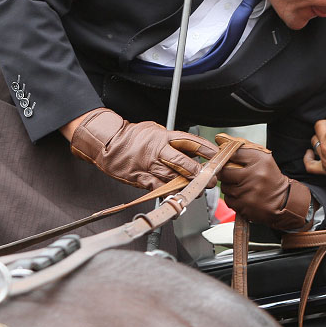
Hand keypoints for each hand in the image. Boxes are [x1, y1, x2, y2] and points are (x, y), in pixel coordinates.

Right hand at [70, 108, 217, 190]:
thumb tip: (192, 149)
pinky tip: (179, 195)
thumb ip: (173, 140)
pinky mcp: (141, 178)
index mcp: (164, 137)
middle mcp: (158, 151)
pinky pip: (158, 188)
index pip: (190, 142)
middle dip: (199, 173)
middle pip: (183, 163)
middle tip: (211, 180)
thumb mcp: (156, 130)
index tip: (217, 156)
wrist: (108, 143)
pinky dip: (170, 192)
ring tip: (198, 190)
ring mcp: (149, 165)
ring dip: (187, 186)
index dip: (205, 150)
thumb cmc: (133, 137)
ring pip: (172, 178)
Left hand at [216, 133, 312, 230]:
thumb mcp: (261, 157)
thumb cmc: (270, 177)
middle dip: (226, 174)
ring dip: (230, 186)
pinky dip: (233, 198)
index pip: (231, 154)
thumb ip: (241, 148)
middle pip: (224, 173)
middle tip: (235, 175)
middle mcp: (254, 177)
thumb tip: (219, 138)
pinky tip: (244, 196)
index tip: (228, 161)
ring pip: (225, 187)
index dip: (226, 158)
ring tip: (242, 186)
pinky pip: (228, 200)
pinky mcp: (244, 207)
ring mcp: (249, 194)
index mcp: (260, 161)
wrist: (283, 199)